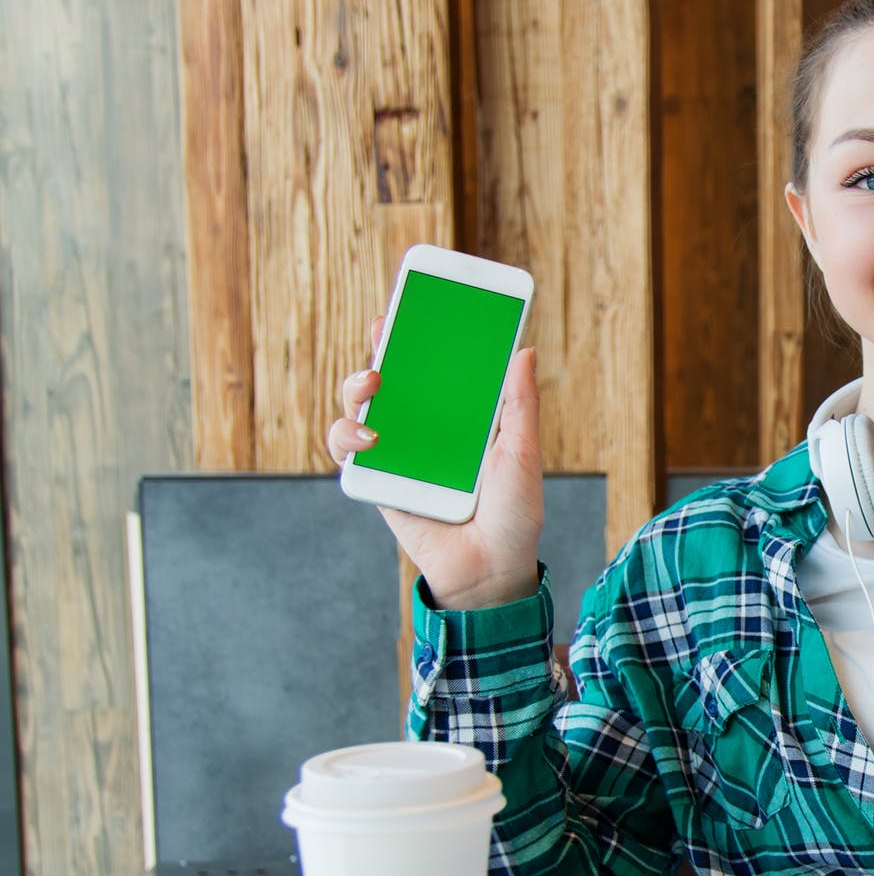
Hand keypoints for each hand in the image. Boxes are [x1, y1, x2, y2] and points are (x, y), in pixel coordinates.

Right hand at [325, 316, 544, 608]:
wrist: (491, 572)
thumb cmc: (513, 515)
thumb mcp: (522, 454)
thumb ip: (519, 404)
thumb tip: (523, 349)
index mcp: (460, 419)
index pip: (434, 370)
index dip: (418, 336)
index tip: (410, 304)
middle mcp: (425, 432)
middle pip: (390, 380)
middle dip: (379, 349)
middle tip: (383, 330)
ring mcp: (397, 455)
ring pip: (359, 410)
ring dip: (354, 388)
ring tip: (373, 384)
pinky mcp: (378, 483)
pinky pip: (348, 453)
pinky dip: (348, 437)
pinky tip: (371, 437)